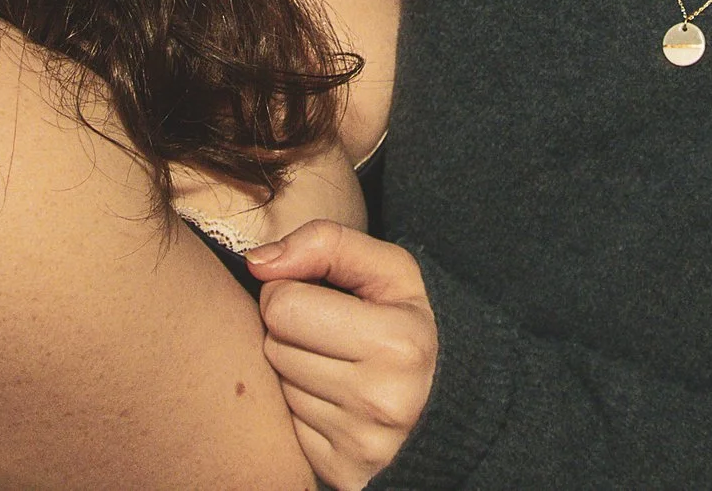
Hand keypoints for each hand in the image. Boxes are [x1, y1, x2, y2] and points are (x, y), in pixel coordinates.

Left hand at [247, 221, 437, 489]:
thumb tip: (258, 261)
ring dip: (296, 371)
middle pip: (274, 346)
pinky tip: (337, 402)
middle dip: (293, 333)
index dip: (293, 291)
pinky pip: (286, 428)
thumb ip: (327, 243)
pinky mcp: (343, 472)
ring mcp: (361, 443)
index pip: (283, 305)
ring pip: (276, 387)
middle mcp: (380, 400)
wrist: (454, 406)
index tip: (323, 299)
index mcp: (397, 342)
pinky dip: (303, 410)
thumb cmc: (413, 327)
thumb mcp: (392, 272)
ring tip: (340, 367)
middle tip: (333, 335)